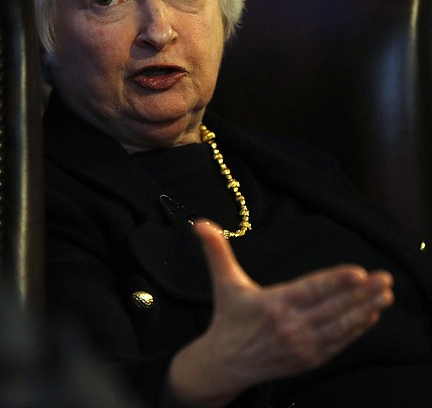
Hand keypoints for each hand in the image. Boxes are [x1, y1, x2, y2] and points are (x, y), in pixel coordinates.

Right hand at [168, 220, 393, 406]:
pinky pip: (339, 342)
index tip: (358, 271)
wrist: (225, 363)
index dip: (335, 281)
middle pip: (333, 307)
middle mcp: (290, 326)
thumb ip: (216, 251)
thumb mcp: (224, 283)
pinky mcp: (310, 359)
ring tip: (385, 293)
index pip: (310, 289)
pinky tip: (370, 315)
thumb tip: (201, 223)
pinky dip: (357, 329)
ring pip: (341, 325)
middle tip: (384, 277)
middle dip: (362, 292)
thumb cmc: (228, 318)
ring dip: (366, 309)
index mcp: (272, 304)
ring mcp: (302, 345)